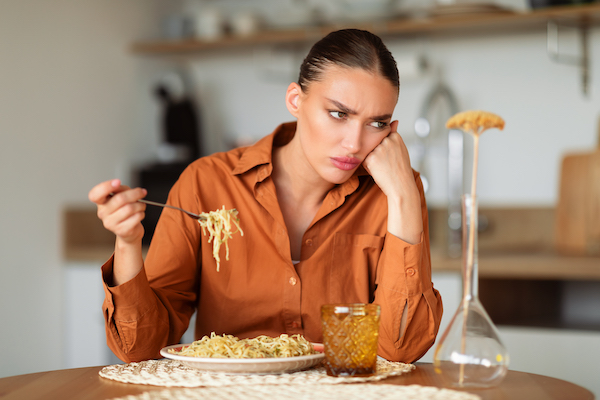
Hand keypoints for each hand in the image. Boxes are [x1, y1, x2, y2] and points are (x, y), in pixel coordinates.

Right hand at [88, 179, 146, 244]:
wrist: (130, 229)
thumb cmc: (125, 209)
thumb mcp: (122, 195)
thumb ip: (121, 189)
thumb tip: (126, 188)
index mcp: (101, 202)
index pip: (95, 194)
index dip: (105, 187)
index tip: (117, 181)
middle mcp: (102, 213)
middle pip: (120, 199)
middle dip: (135, 194)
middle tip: (142, 192)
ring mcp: (110, 223)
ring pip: (130, 208)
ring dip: (140, 205)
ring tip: (141, 206)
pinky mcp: (121, 230)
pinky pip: (136, 217)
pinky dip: (141, 214)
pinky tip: (139, 214)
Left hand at [362, 121, 422, 243]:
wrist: (401, 186)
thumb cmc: (401, 169)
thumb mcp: (401, 149)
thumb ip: (394, 134)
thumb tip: (394, 121)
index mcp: (395, 137)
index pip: (381, 136)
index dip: (382, 147)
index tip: (388, 156)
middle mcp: (387, 140)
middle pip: (373, 142)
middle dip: (375, 152)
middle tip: (386, 163)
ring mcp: (379, 149)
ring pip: (367, 150)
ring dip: (371, 158)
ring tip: (382, 167)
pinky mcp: (370, 158)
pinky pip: (364, 160)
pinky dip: (368, 166)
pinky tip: (378, 171)